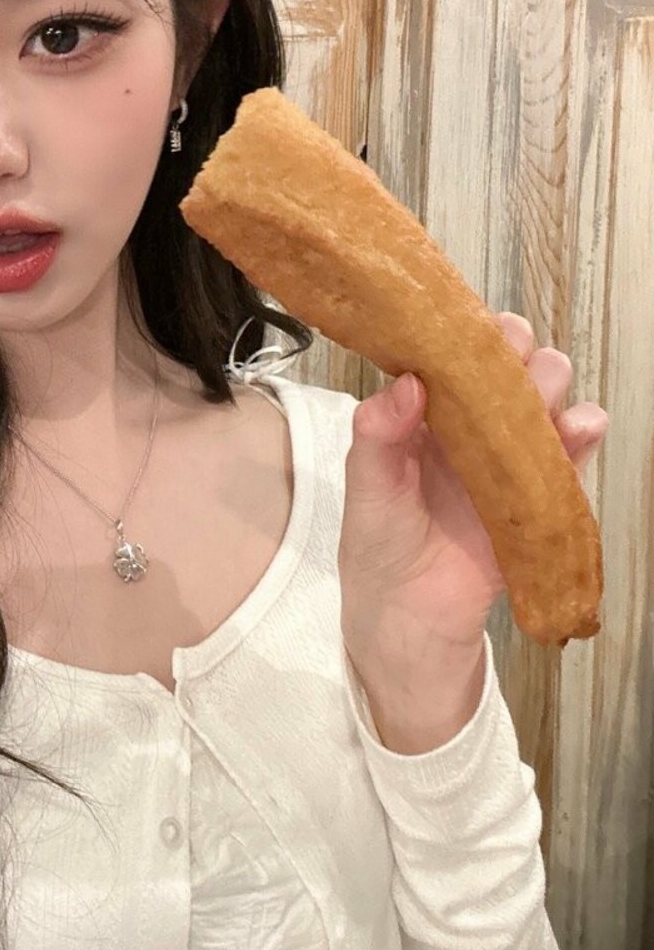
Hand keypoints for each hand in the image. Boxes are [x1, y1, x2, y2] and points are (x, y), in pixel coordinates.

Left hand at [338, 311, 608, 751]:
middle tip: (507, 364)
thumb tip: (406, 383)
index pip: (448, 354)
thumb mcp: (367, 490)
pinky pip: (570, 451)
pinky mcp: (537, 491)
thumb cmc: (379, 546)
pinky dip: (582, 432)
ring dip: (550, 384)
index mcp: (420, 413)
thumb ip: (378, 436)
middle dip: (514, 351)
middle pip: (506, 365)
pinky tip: (578, 427)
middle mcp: (466, 425)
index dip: (461, 334)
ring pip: (543, 397)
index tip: (465, 329)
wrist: (412, 619)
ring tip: (539, 398)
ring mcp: (506, 456)